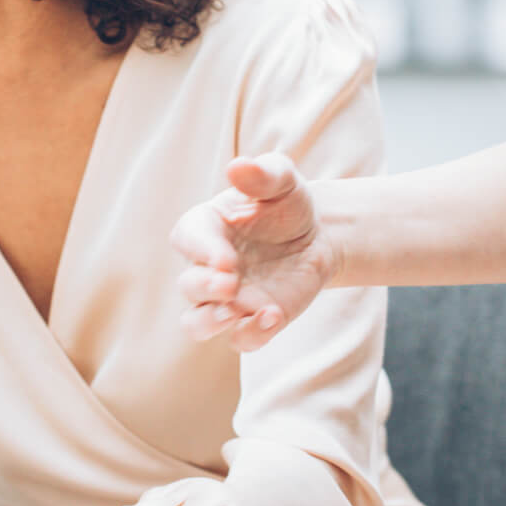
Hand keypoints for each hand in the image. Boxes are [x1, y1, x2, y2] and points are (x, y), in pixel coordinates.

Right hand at [170, 152, 336, 350]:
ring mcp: (227, 299)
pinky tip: (274, 316)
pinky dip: (252, 334)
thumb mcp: (282, 180)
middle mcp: (208, 267)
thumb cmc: (287, 202)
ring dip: (208, 323)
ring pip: (196, 323)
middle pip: (188, 286)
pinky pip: (240, 340)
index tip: (224, 259)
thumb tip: (238, 166)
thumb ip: (261, 173)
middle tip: (230, 284)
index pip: (187, 239)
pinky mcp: (251, 320)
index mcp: (206, 228)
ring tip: (233, 313)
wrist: (318, 235)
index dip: (201, 251)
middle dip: (204, 288)